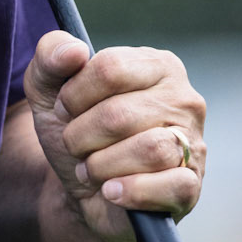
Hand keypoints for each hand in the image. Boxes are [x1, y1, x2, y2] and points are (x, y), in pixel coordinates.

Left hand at [25, 31, 205, 241]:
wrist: (80, 189)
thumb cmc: (75, 128)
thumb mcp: (48, 87)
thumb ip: (51, 54)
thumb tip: (74, 50)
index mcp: (156, 64)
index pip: (111, 68)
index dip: (75, 94)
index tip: (63, 109)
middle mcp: (182, 99)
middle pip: (122, 114)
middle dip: (83, 135)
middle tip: (74, 144)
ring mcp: (193, 143)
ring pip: (150, 150)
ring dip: (102, 165)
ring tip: (90, 168)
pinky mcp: (191, 185)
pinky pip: (173, 186)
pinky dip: (133, 191)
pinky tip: (111, 190)